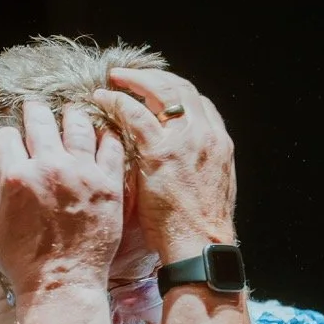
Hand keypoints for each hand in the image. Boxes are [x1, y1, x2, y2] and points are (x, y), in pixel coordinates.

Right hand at [0, 100, 124, 302]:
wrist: (62, 286)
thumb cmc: (20, 264)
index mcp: (14, 177)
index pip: (6, 136)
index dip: (6, 139)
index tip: (11, 146)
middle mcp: (48, 168)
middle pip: (40, 120)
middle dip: (35, 113)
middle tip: (37, 110)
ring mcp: (81, 174)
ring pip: (78, 125)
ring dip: (72, 117)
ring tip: (70, 116)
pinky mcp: (108, 185)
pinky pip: (111, 147)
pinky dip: (106, 138)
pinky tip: (101, 138)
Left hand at [93, 69, 236, 262]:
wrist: (200, 246)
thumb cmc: (199, 229)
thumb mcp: (211, 189)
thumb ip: (199, 166)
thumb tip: (183, 162)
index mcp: (220, 142)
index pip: (200, 102)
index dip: (175, 92)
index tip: (156, 92)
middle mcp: (205, 134)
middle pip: (181, 88)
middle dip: (154, 78)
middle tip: (130, 77)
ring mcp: (184, 140)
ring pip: (159, 93)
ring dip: (134, 82)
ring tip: (114, 80)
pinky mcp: (160, 151)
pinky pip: (134, 114)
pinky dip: (117, 102)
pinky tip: (103, 100)